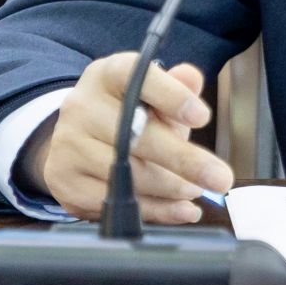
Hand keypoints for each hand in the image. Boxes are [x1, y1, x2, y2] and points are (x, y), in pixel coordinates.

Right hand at [26, 54, 231, 224]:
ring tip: (196, 190)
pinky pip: (114, 202)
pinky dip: (153, 210)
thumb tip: (191, 78)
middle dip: (185, 160)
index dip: (171, 96)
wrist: (79, 140)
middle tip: (220, 177)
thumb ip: (177, 87)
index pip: (136, 77)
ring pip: (127, 174)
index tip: (201, 117)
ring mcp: (68, 144)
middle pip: (135, 135)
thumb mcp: (154, 95)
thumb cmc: (127, 113)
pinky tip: (179, 209)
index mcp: (107, 75)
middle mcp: (81, 105)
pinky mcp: (65, 181)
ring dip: (171, 188)